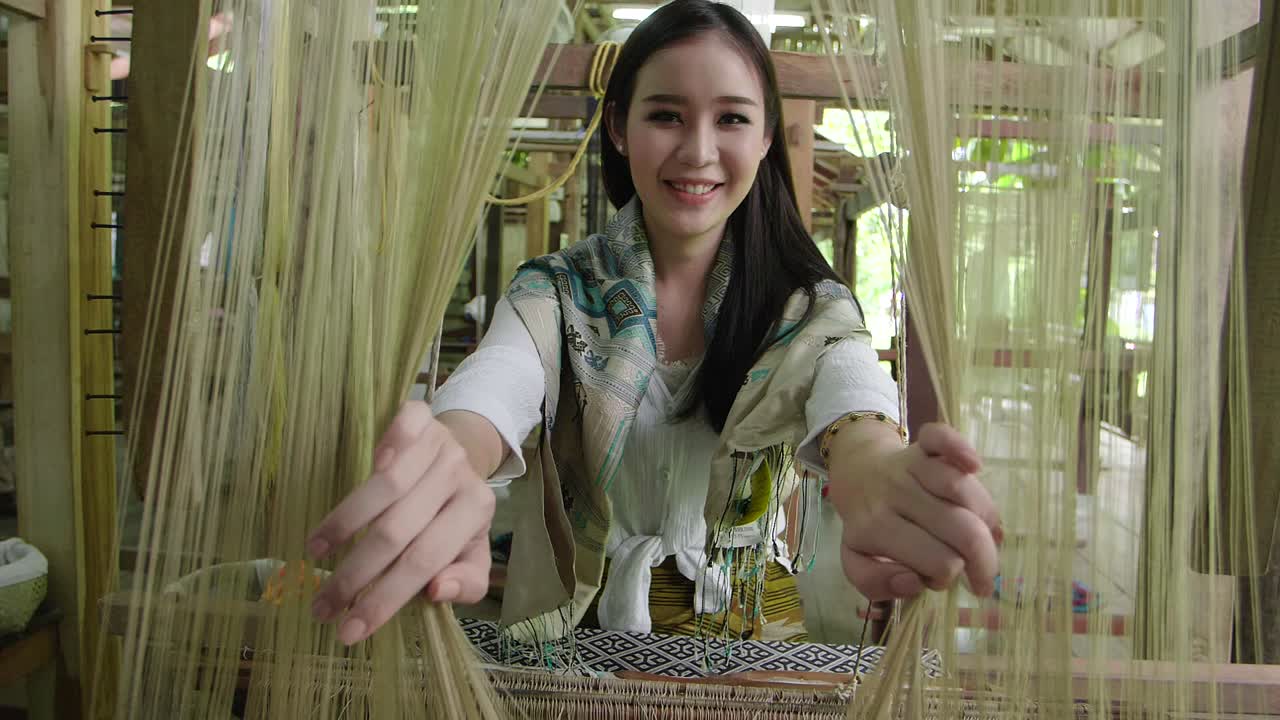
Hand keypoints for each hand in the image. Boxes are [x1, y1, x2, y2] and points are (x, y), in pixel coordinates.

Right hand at [306, 401, 495, 644]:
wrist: (462, 454)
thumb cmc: (456, 514)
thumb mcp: (471, 553)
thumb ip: (465, 580)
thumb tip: (436, 591)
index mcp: (476, 513)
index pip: (425, 562)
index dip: (385, 598)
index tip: (349, 631)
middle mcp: (460, 476)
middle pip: (398, 530)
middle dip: (354, 575)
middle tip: (321, 606)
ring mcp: (441, 443)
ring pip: (387, 485)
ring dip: (344, 523)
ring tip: (316, 553)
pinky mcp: (422, 416)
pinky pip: (401, 428)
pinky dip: (381, 448)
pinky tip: (352, 477)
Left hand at [826, 422, 999, 601]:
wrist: (858, 475)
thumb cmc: (867, 525)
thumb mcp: (857, 562)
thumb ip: (876, 583)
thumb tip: (912, 582)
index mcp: (874, 528)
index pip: (938, 563)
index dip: (947, 578)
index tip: (938, 578)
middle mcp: (893, 495)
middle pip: (962, 531)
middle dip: (981, 560)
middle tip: (979, 574)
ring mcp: (909, 465)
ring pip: (963, 490)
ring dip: (986, 520)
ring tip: (985, 537)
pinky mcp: (922, 444)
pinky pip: (941, 438)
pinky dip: (960, 447)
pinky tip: (974, 465)